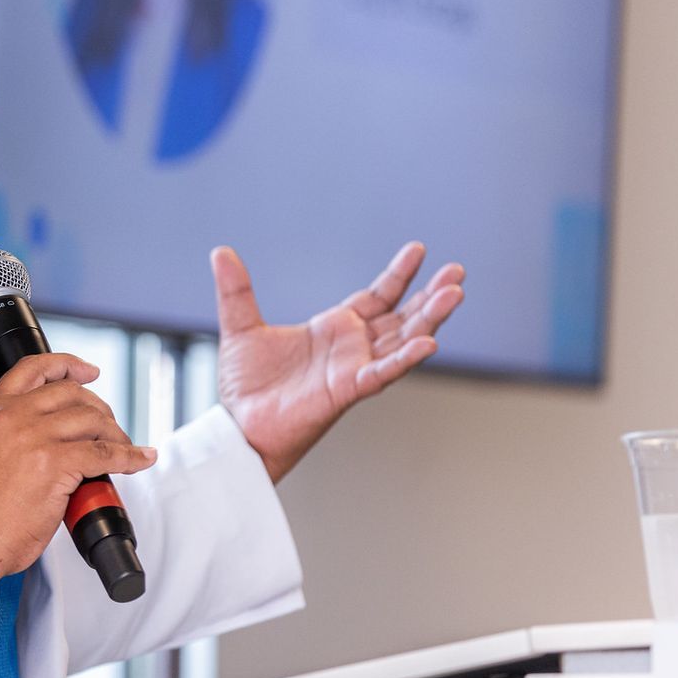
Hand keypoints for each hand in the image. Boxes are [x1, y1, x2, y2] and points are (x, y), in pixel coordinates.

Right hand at [0, 353, 154, 621]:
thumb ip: (12, 439)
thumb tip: (52, 448)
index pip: (33, 368)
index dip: (67, 365)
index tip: (88, 371)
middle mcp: (13, 416)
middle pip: (72, 393)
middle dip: (99, 408)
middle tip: (110, 428)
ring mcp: (34, 437)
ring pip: (92, 420)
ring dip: (116, 434)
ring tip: (124, 449)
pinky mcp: (55, 464)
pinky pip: (106, 453)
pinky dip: (130, 456)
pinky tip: (141, 459)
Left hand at [212, 242, 464, 483]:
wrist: (238, 426)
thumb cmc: (246, 386)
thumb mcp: (240, 326)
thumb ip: (236, 290)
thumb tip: (221, 252)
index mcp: (333, 329)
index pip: (377, 297)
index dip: (399, 275)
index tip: (418, 250)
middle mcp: (351, 348)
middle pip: (402, 316)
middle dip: (430, 295)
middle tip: (457, 272)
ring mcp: (353, 369)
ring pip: (402, 340)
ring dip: (429, 319)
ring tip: (455, 294)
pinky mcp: (347, 390)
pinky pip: (383, 373)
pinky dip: (405, 358)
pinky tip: (429, 342)